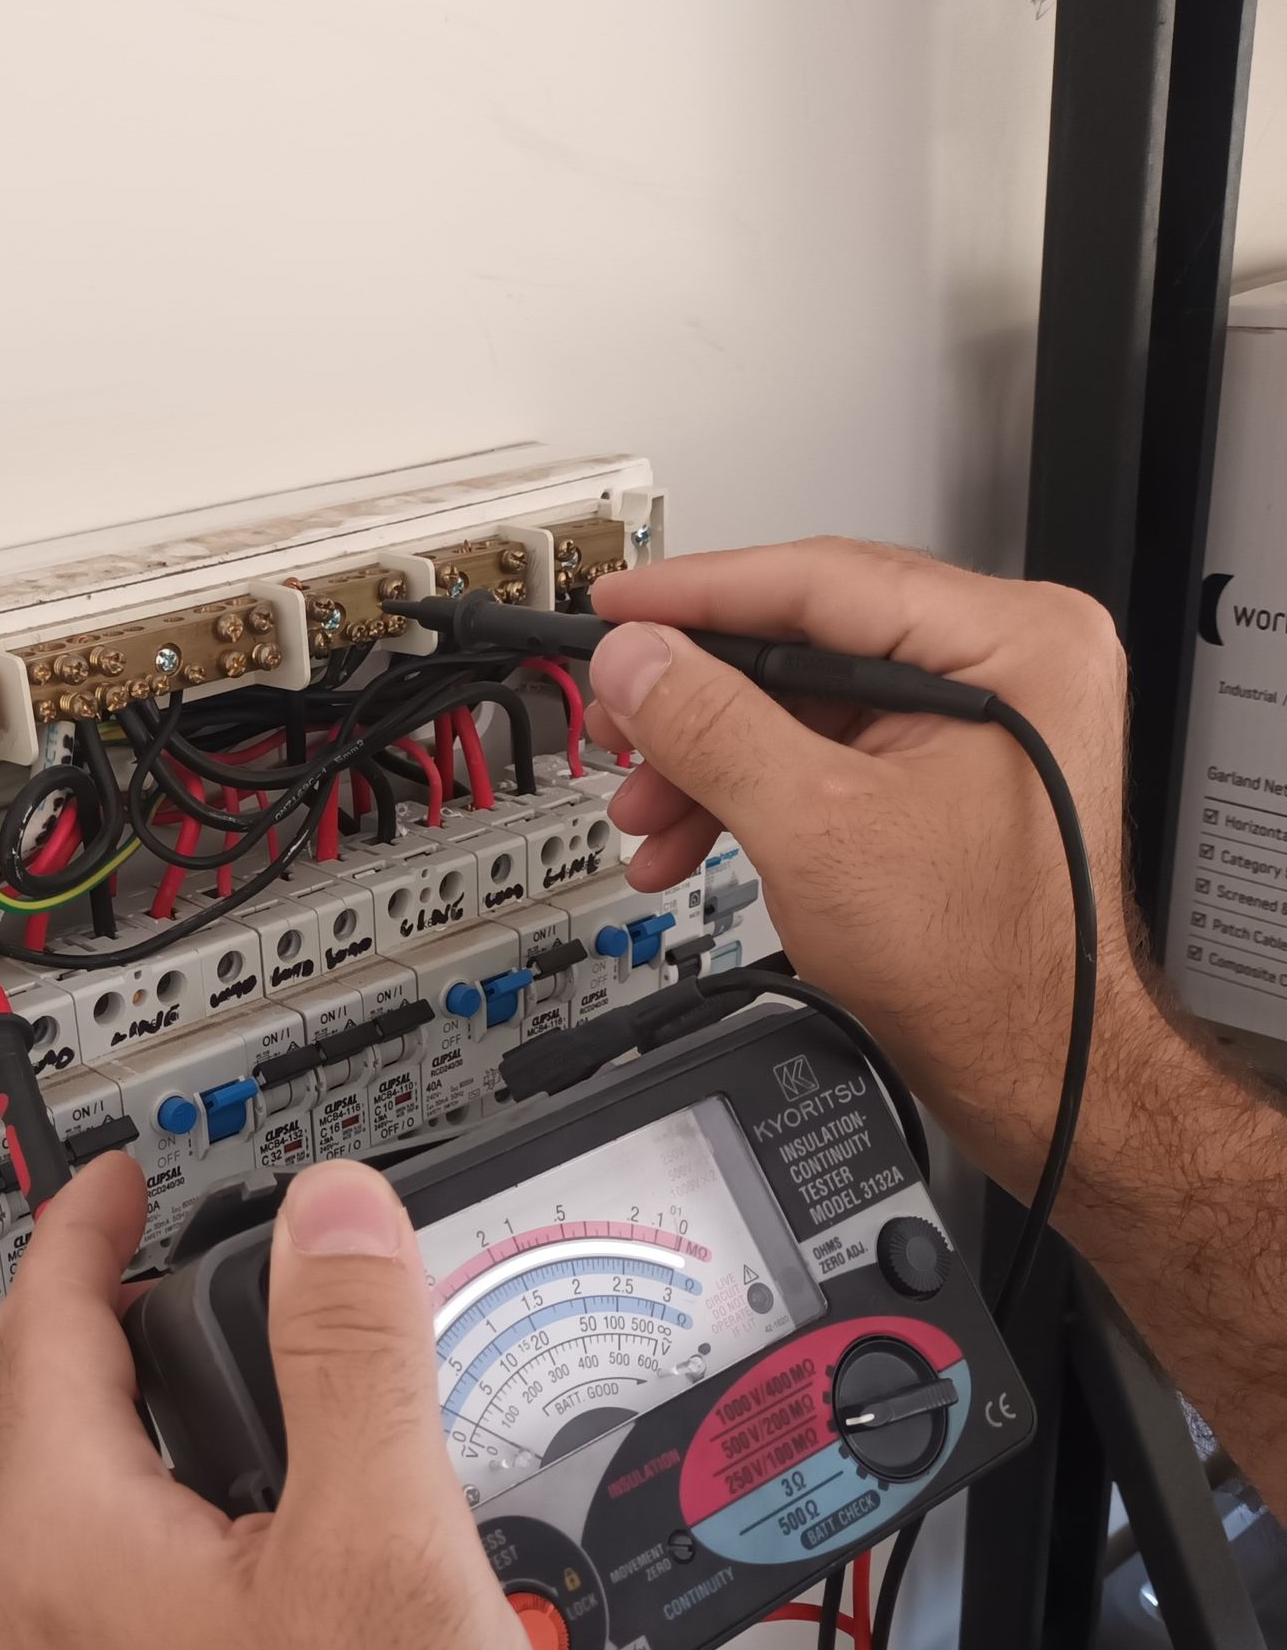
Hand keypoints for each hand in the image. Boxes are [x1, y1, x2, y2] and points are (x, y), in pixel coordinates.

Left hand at [0, 1152, 632, 1649]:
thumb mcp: (389, 1537)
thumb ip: (356, 1351)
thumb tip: (333, 1218)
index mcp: (68, 1550)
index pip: (45, 1328)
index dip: (86, 1226)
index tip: (121, 1175)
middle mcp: (35, 1620)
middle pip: (22, 1409)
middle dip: (80, 1310)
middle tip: (155, 1250)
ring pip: (52, 1493)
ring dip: (112, 1404)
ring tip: (214, 1360)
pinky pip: (92, 1568)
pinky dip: (142, 1495)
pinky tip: (247, 1509)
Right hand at [584, 537, 1150, 1202]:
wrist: (1030, 1070)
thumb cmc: (983, 965)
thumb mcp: (816, 826)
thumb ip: (712, 726)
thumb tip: (637, 658)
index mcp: (1016, 643)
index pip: (822, 579)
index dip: (698, 595)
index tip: (619, 606)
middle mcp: (1013, 664)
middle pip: (806, 641)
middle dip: (695, 704)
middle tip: (620, 720)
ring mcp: (985, 720)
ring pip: (804, 706)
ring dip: (710, 761)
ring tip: (648, 810)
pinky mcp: (950, 773)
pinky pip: (828, 753)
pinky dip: (755, 792)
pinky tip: (693, 835)